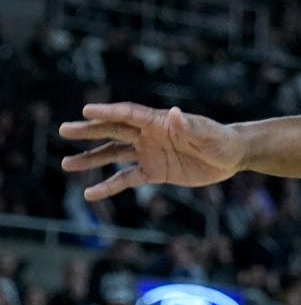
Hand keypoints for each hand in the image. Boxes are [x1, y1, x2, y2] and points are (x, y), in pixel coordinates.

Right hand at [58, 104, 244, 200]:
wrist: (231, 157)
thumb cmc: (221, 140)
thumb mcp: (208, 134)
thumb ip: (189, 125)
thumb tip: (173, 113)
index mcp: (160, 121)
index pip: (129, 114)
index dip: (109, 112)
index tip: (86, 110)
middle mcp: (149, 135)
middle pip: (114, 130)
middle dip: (90, 130)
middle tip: (64, 130)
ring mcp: (149, 153)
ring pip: (114, 154)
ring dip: (91, 158)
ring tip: (66, 164)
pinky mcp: (154, 172)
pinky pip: (127, 179)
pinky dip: (109, 186)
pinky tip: (90, 194)